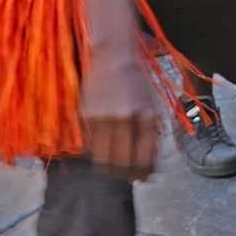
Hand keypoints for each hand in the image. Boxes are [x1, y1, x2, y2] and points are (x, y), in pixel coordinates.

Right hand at [79, 50, 159, 180]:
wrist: (112, 58)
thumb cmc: (134, 83)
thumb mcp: (149, 107)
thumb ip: (148, 136)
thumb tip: (144, 168)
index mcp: (145, 116)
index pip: (144, 157)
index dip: (143, 172)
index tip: (142, 178)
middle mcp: (124, 119)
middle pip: (122, 162)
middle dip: (126, 174)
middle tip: (127, 176)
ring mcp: (102, 118)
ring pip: (103, 159)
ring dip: (109, 169)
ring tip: (114, 167)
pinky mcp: (85, 117)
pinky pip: (90, 147)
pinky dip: (97, 153)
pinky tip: (103, 149)